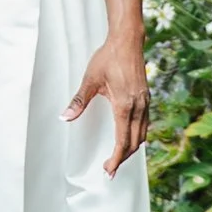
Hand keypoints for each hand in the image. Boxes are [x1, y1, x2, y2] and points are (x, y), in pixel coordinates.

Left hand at [66, 36, 149, 173]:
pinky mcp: (146, 97)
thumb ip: (79, 100)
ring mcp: (145, 102)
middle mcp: (138, 107)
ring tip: (119, 156)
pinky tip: (129, 135)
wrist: (128, 40)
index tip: (108, 170)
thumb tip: (65, 117)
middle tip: (110, 169)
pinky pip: (145, 124)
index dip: (116, 159)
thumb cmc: (109, 57)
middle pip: (134, 142)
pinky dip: (137, 135)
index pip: (122, 141)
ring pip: (142, 134)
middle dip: (123, 158)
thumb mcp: (90, 79)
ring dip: (131, 148)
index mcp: (125, 106)